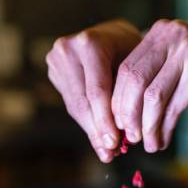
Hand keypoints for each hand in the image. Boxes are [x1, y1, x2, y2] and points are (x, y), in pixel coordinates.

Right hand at [46, 19, 140, 161]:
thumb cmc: (132, 51)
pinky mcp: (53, 69)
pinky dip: (86, 120)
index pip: (97, 90)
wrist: (114, 35)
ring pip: (74, 105)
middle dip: (97, 129)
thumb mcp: (134, 69)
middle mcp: (68, 48)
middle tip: (110, 153)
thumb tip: (116, 144)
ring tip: (106, 150)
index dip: (105, 120)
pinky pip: (71, 101)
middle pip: (82, 101)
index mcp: (90, 43)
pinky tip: (98, 136)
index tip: (115, 144)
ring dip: (91, 129)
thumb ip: (125, 100)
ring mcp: (56, 58)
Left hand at [112, 19, 187, 152]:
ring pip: (153, 97)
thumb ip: (151, 78)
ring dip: (147, 126)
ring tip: (149, 144)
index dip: (119, 99)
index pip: (127, 67)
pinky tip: (163, 140)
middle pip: (135, 80)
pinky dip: (164, 128)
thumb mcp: (177, 67)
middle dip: (129, 114)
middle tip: (131, 137)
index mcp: (161, 32)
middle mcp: (173, 36)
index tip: (119, 123)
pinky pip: (173, 107)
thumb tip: (118, 112)